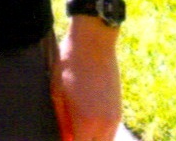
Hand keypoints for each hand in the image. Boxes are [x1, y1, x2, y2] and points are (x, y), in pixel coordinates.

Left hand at [50, 19, 121, 140]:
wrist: (94, 44)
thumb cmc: (69, 66)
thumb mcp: (57, 94)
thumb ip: (62, 122)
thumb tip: (64, 138)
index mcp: (86, 123)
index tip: (61, 138)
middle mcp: (104, 126)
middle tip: (68, 133)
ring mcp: (114, 119)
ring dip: (91, 140)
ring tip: (76, 129)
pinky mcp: (118, 112)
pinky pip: (110, 134)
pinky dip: (99, 135)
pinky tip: (86, 124)